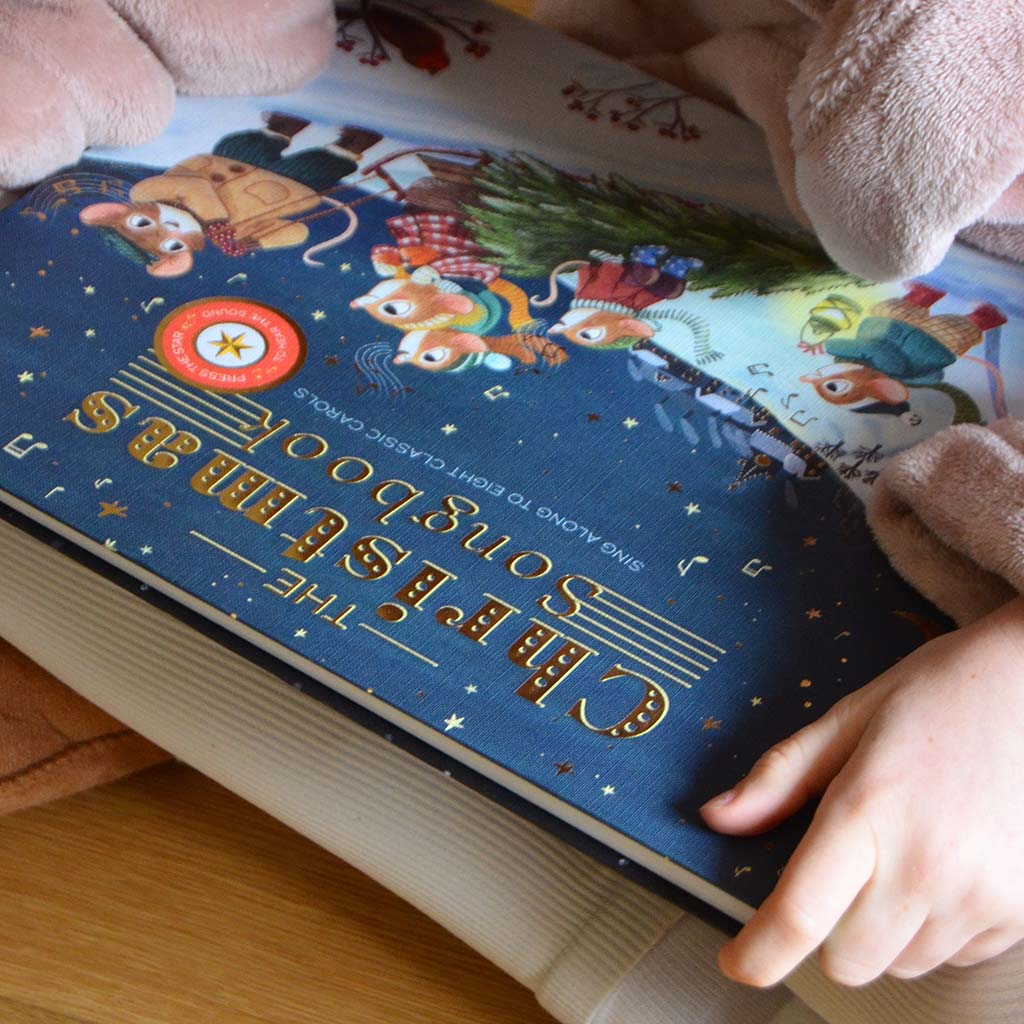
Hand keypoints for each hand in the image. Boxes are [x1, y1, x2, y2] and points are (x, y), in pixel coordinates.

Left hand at [701, 597, 1023, 986]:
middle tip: (837, 875)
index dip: (758, 952)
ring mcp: (981, 894)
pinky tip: (941, 867)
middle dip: (825, 931)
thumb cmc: (938, 696)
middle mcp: (926, 863)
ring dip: (881, 931)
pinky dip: (934, 929)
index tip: (737, 961)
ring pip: (900, 963)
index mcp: (868, 808)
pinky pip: (954, 956)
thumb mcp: (846, 720)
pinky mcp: (1021, 911)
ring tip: (900, 856)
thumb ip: (780, 777)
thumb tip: (720, 816)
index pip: (800, 912)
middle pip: (846, 959)